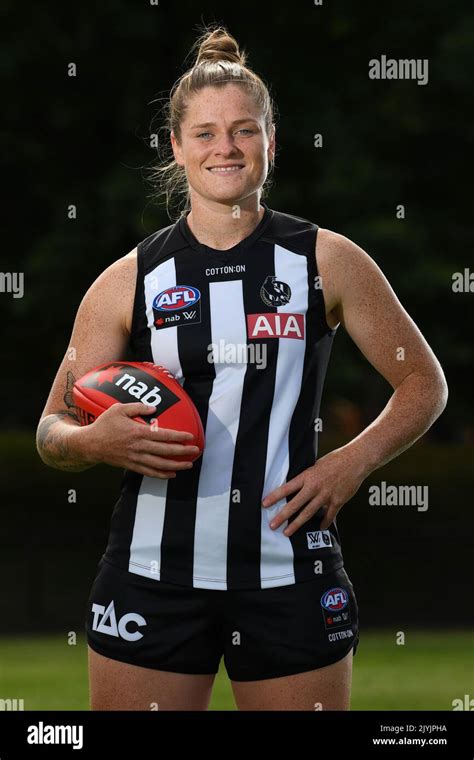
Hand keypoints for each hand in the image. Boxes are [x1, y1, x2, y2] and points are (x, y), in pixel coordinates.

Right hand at [78, 402, 200, 478]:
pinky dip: (162, 474)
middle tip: (196, 451)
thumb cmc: (104, 424)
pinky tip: (172, 474)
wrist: (90, 444)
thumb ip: (137, 407)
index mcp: (137, 432)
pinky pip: (149, 472)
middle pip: (165, 451)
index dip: (178, 436)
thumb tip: (153, 408)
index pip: (163, 435)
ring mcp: (135, 458)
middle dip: (182, 451)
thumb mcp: (119, 409)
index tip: (190, 437)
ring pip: (159, 464)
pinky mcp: (131, 465)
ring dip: (176, 465)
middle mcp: (138, 446)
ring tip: (188, 464)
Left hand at [261, 447, 365, 536]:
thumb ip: (308, 477)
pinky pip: (328, 516)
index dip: (274, 497)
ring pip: (308, 513)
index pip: (287, 488)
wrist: (356, 461)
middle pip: (295, 505)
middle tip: (272, 525)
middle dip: (282, 516)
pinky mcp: (337, 501)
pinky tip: (320, 528)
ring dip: (296, 524)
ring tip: (287, 532)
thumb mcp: (316, 465)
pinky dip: (324, 523)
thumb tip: (299, 485)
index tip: (264, 504)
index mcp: (307, 476)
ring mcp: (326, 496)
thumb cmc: (336, 460)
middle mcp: (314, 487)